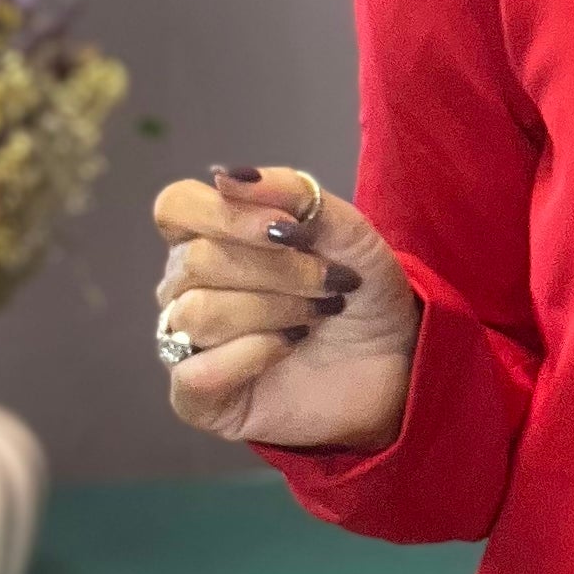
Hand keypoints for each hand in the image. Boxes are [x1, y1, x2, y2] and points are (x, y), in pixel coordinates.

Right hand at [151, 165, 419, 451]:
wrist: (397, 360)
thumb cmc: (362, 292)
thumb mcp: (347, 230)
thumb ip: (293, 193)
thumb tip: (227, 174)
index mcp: (210, 237)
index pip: (176, 207)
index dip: (228, 215)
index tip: (290, 229)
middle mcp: (187, 287)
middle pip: (197, 260)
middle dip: (280, 270)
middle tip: (331, 283)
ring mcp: (187, 343)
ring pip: (197, 312)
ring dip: (274, 310)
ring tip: (319, 314)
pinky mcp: (199, 398)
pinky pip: (196, 373)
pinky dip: (255, 354)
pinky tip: (290, 347)